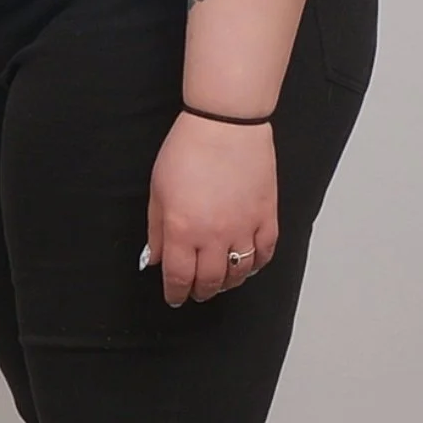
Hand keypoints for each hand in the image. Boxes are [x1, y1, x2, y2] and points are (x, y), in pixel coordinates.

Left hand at [146, 113, 277, 305]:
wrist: (225, 125)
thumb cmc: (188, 150)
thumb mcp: (158, 191)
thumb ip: (156, 231)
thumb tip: (155, 259)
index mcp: (183, 230)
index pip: (179, 277)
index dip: (176, 293)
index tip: (174, 297)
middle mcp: (214, 236)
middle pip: (210, 281)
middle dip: (201, 292)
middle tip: (196, 292)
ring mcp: (244, 228)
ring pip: (239, 273)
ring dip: (228, 283)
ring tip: (220, 281)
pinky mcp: (267, 217)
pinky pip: (265, 253)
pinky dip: (256, 265)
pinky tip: (247, 265)